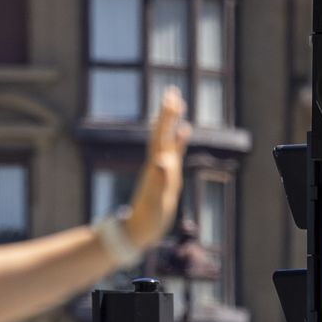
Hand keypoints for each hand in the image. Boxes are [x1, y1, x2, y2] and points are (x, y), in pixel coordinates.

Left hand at [124, 87, 190, 248]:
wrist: (137, 231)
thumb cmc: (147, 220)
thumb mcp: (154, 202)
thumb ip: (158, 182)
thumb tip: (162, 161)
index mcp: (157, 167)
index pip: (162, 136)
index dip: (166, 118)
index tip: (171, 98)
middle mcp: (158, 164)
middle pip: (162, 132)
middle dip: (167, 112)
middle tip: (172, 90)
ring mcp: (162, 169)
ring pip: (168, 139)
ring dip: (172, 121)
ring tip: (178, 103)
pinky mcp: (167, 176)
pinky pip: (175, 152)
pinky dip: (180, 140)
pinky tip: (184, 130)